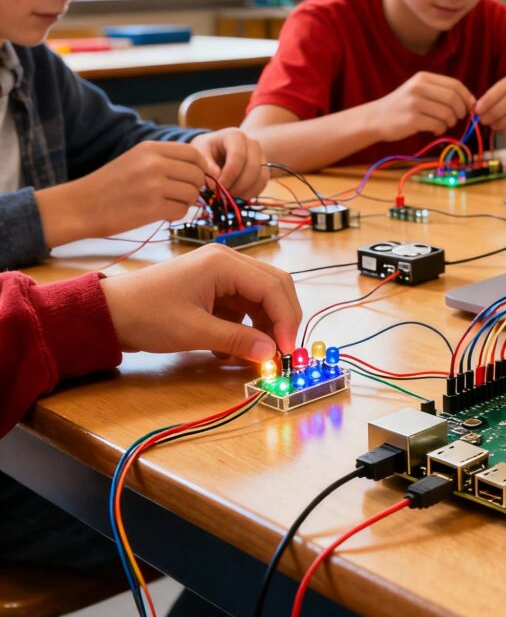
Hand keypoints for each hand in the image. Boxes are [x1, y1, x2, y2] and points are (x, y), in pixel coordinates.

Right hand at [37, 140, 207, 246]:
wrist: (79, 206)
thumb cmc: (108, 185)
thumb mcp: (134, 160)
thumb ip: (164, 160)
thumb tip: (201, 169)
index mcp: (150, 148)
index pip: (193, 153)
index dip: (202, 167)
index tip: (200, 177)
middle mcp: (154, 163)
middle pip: (197, 175)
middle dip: (195, 187)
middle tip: (181, 195)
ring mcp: (154, 185)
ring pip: (192, 194)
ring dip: (185, 203)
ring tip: (168, 204)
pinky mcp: (152, 207)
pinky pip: (181, 211)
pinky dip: (175, 215)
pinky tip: (161, 214)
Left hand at [100, 244, 300, 361]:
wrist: (108, 312)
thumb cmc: (147, 316)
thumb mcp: (193, 331)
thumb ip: (236, 340)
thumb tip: (271, 353)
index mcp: (225, 263)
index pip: (273, 287)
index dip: (286, 319)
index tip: (287, 351)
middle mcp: (228, 261)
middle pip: (274, 286)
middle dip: (281, 320)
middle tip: (282, 351)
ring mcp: (221, 273)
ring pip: (260, 297)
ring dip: (263, 325)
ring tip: (253, 355)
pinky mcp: (213, 287)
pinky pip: (242, 305)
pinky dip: (244, 326)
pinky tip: (228, 348)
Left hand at [190, 128, 268, 197]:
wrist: (218, 148)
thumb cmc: (208, 149)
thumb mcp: (200, 152)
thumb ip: (206, 165)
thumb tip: (214, 182)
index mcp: (235, 136)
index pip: (238, 156)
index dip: (229, 175)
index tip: (218, 187)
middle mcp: (253, 143)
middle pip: (252, 168)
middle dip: (238, 185)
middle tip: (224, 193)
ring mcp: (261, 155)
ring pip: (260, 177)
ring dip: (245, 190)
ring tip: (230, 194)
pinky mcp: (264, 167)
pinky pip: (263, 183)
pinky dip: (252, 192)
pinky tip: (239, 194)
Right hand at [368, 72, 474, 141]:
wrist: (376, 118)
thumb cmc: (402, 106)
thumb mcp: (419, 91)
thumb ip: (440, 92)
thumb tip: (470, 101)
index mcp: (423, 78)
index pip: (455, 84)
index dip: (467, 97)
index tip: (470, 107)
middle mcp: (418, 87)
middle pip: (453, 99)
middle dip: (461, 111)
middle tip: (457, 118)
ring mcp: (414, 103)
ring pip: (447, 113)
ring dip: (450, 122)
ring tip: (442, 124)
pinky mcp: (411, 119)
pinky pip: (437, 125)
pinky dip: (440, 129)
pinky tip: (435, 130)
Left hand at [474, 73, 505, 135]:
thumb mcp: (502, 95)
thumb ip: (489, 100)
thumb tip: (476, 110)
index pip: (501, 88)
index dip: (488, 100)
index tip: (477, 110)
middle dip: (494, 112)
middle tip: (483, 121)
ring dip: (501, 123)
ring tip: (493, 126)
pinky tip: (503, 130)